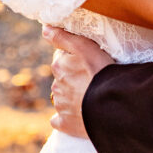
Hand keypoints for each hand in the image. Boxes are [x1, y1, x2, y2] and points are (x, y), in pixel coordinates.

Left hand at [43, 25, 113, 139]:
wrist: (109, 104)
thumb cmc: (99, 71)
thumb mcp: (83, 46)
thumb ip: (61, 37)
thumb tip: (44, 28)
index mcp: (59, 67)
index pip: (61, 60)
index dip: (73, 60)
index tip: (85, 63)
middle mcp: (56, 86)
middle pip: (62, 79)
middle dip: (72, 79)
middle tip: (90, 79)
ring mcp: (60, 106)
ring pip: (61, 98)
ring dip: (71, 97)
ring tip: (89, 96)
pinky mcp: (66, 124)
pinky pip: (59, 121)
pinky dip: (64, 118)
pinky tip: (74, 116)